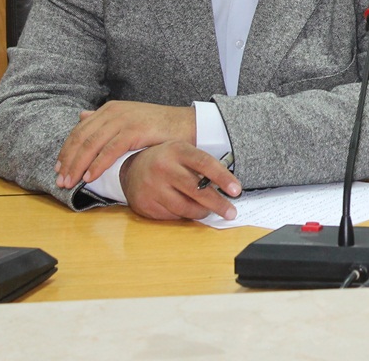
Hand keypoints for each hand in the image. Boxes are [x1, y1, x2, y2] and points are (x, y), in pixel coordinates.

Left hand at [55, 101, 195, 188]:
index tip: (58, 168)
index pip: (79, 131)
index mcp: (110, 109)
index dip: (66, 150)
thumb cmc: (161, 126)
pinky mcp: (135, 130)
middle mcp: (114, 112)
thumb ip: (105, 120)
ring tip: (71, 182)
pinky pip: (110, 150)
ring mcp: (124, 120)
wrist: (190, 124)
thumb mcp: (129, 119)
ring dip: (78, 166)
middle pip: (81, 138)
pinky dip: (97, 165)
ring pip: (91, 145)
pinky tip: (90, 177)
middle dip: (68, 161)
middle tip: (60, 181)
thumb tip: (81, 116)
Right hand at [119, 141, 241, 219]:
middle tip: (231, 212)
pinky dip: (183, 215)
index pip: (205, 164)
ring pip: (184, 207)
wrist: (132, 168)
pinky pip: (171, 216)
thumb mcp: (184, 153)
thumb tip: (227, 188)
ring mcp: (151, 187)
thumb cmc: (167, 160)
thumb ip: (202, 167)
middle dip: (217, 204)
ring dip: (201, 212)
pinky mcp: (144, 204)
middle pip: (195, 190)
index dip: (223, 178)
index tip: (236, 190)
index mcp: (177, 151)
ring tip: (208, 210)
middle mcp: (163, 167)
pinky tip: (186, 209)